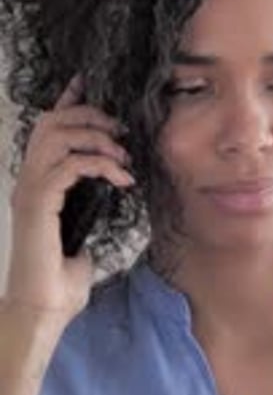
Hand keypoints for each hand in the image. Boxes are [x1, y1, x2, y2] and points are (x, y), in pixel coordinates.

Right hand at [5, 73, 134, 324]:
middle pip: (51, 122)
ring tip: (122, 157)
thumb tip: (106, 201)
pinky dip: (99, 165)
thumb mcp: (82, 238)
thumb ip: (88, 214)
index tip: (91, 85)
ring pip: (57, 136)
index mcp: (37, 185)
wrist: (45, 309)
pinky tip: (121, 178)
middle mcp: (28, 181)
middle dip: (90, 117)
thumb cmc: (60, 281)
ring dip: (96, 138)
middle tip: (120, 133)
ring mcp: (29, 191)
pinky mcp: (38, 204)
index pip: (48, 130)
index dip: (68, 102)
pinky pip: (68, 165)